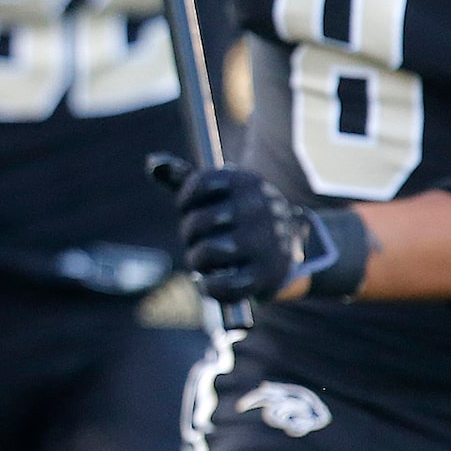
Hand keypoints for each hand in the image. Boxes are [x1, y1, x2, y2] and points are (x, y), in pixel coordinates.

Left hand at [150, 155, 328, 303]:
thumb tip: (153, 163)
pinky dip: (208, 287)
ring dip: (196, 259)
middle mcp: (259, 209)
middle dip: (188, 232)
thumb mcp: (222, 190)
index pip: (199, 183)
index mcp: (248, 182)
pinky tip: (207, 282)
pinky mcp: (267, 275)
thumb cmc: (243, 214)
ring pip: (205, 253)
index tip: (190, 208)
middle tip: (195, 238)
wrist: (297, 243)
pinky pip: (223, 286)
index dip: (185, 199)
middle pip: (197, 222)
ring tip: (202, 260)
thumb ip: (185, 178)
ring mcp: (265, 243)